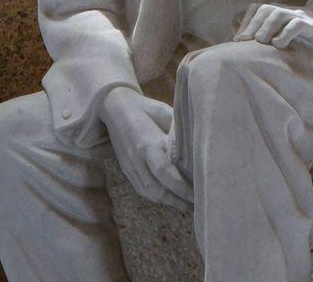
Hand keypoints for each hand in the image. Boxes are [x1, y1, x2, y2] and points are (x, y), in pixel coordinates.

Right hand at [100, 87, 192, 209]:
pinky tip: (168, 199)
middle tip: (196, 203)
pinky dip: (155, 197)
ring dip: (167, 201)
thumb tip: (198, 142)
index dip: (181, 186)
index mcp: (148, 142)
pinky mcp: (126, 168)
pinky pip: (140, 188)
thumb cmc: (145, 108)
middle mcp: (137, 158)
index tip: (198, 192)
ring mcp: (129, 165)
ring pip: (148, 191)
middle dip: (177, 199)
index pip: (165, 171)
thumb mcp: (164, 112)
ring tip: (185, 205)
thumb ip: (178, 129)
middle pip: (157, 187)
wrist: (114, 107)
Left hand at [233, 3, 312, 51]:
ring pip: (278, 15)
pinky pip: (296, 25)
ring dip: (266, 28)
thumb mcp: (282, 31)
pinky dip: (285, 34)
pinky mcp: (310, 25)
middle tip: (246, 43)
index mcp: (276, 10)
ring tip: (261, 43)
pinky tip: (279, 45)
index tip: (237, 41)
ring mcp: (298, 15)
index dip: (245, 23)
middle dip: (253, 26)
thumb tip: (242, 44)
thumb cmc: (301, 33)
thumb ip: (265, 34)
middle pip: (264, 10)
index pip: (256, 9)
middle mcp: (285, 10)